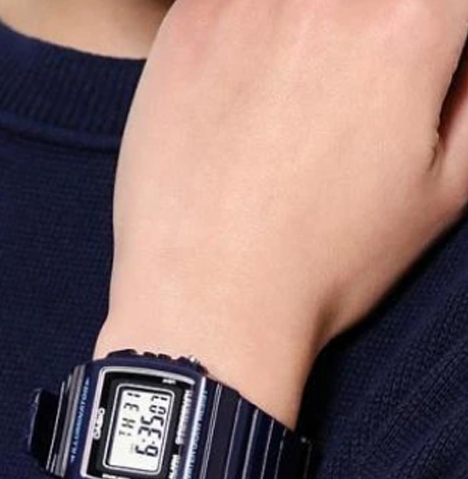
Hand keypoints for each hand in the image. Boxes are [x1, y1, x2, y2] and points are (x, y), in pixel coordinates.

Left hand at [95, 0, 467, 427]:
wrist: (207, 302)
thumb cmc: (324, 264)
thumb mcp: (447, 187)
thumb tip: (454, 57)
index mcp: (410, 19)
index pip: (437, 3)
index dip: (428, 42)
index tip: (402, 83)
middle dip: (368, 33)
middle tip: (343, 103)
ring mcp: (244, 3)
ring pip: (296, 3)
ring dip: (308, 32)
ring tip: (293, 101)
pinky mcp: (183, 26)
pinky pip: (232, 4)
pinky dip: (248, 29)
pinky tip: (245, 92)